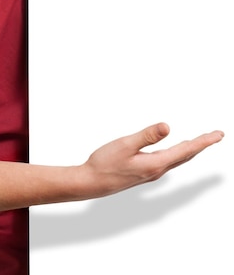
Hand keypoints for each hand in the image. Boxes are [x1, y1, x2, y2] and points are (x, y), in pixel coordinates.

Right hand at [77, 122, 223, 198]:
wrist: (91, 182)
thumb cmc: (105, 163)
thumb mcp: (125, 145)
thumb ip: (146, 136)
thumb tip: (167, 127)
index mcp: (155, 163)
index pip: (186, 150)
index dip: (204, 141)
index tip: (218, 134)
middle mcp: (157, 170)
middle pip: (185, 156)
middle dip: (201, 145)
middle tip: (216, 135)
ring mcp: (150, 173)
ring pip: (177, 159)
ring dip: (190, 149)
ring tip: (201, 142)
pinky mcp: (143, 172)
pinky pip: (168, 161)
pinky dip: (178, 154)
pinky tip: (175, 152)